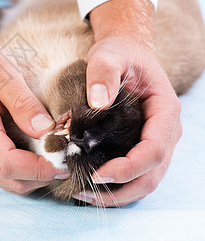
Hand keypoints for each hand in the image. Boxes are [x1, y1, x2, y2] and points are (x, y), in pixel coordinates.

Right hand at [0, 24, 66, 194]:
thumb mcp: (0, 69)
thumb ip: (22, 100)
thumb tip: (45, 129)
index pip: (7, 164)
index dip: (39, 168)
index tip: (64, 158)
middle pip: (12, 181)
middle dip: (44, 174)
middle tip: (67, 153)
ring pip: (12, 182)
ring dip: (38, 173)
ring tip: (56, 148)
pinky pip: (7, 174)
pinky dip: (28, 169)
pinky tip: (40, 148)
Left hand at [75, 0, 181, 206]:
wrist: (125, 53)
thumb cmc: (119, 54)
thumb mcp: (108, 55)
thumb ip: (103, 73)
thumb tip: (98, 103)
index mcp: (164, 111)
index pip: (154, 150)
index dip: (128, 168)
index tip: (98, 174)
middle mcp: (165, 131)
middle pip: (152, 174)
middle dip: (121, 190)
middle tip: (85, 193)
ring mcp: (155, 140)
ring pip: (145, 179)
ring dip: (117, 193)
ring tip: (84, 195)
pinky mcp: (140, 144)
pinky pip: (134, 172)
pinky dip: (116, 184)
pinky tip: (90, 185)